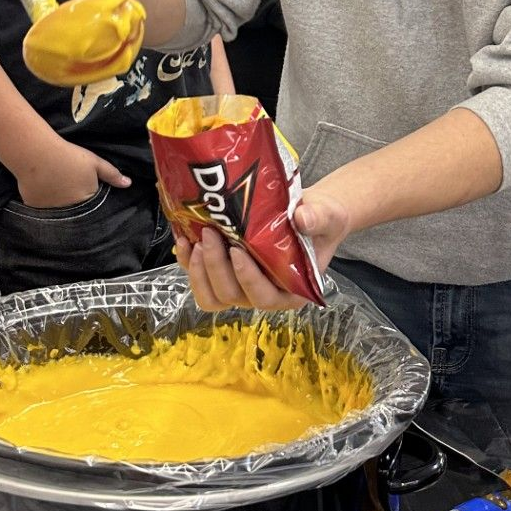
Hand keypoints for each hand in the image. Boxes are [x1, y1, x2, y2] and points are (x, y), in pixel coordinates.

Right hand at [14, 138, 131, 208]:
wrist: (37, 154)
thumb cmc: (69, 156)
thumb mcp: (95, 162)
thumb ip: (112, 175)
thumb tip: (128, 184)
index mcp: (87, 200)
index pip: (93, 203)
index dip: (91, 193)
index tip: (85, 182)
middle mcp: (70, 211)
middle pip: (76, 208)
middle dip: (76, 200)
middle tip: (69, 182)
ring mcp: (51, 212)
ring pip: (59, 210)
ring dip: (60, 203)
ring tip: (56, 184)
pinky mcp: (35, 208)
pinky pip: (43, 209)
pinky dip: (45, 201)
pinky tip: (43, 188)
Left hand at [173, 184, 351, 310]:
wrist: (309, 213)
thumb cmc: (320, 219)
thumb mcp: (326, 216)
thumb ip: (317, 218)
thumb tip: (303, 218)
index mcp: (290, 291)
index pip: (263, 297)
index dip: (247, 278)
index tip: (238, 250)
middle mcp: (263, 294)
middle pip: (231, 296)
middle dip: (216, 268)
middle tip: (211, 234)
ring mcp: (241, 287)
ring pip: (211, 297)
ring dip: (198, 272)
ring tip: (196, 241)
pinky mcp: (225, 274)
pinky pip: (201, 281)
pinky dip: (187, 264)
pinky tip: (183, 241)